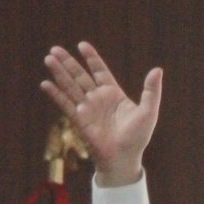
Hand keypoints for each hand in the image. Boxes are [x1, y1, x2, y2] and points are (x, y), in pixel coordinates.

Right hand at [40, 41, 161, 186]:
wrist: (124, 158)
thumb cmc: (137, 137)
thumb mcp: (148, 111)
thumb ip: (151, 90)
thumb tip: (157, 69)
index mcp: (113, 94)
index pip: (100, 71)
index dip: (91, 58)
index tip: (81, 45)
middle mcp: (97, 99)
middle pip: (80, 76)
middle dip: (68, 62)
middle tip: (55, 49)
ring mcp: (87, 108)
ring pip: (70, 86)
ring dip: (59, 73)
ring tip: (48, 58)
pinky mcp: (79, 120)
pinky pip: (65, 104)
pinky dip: (55, 94)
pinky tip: (45, 83)